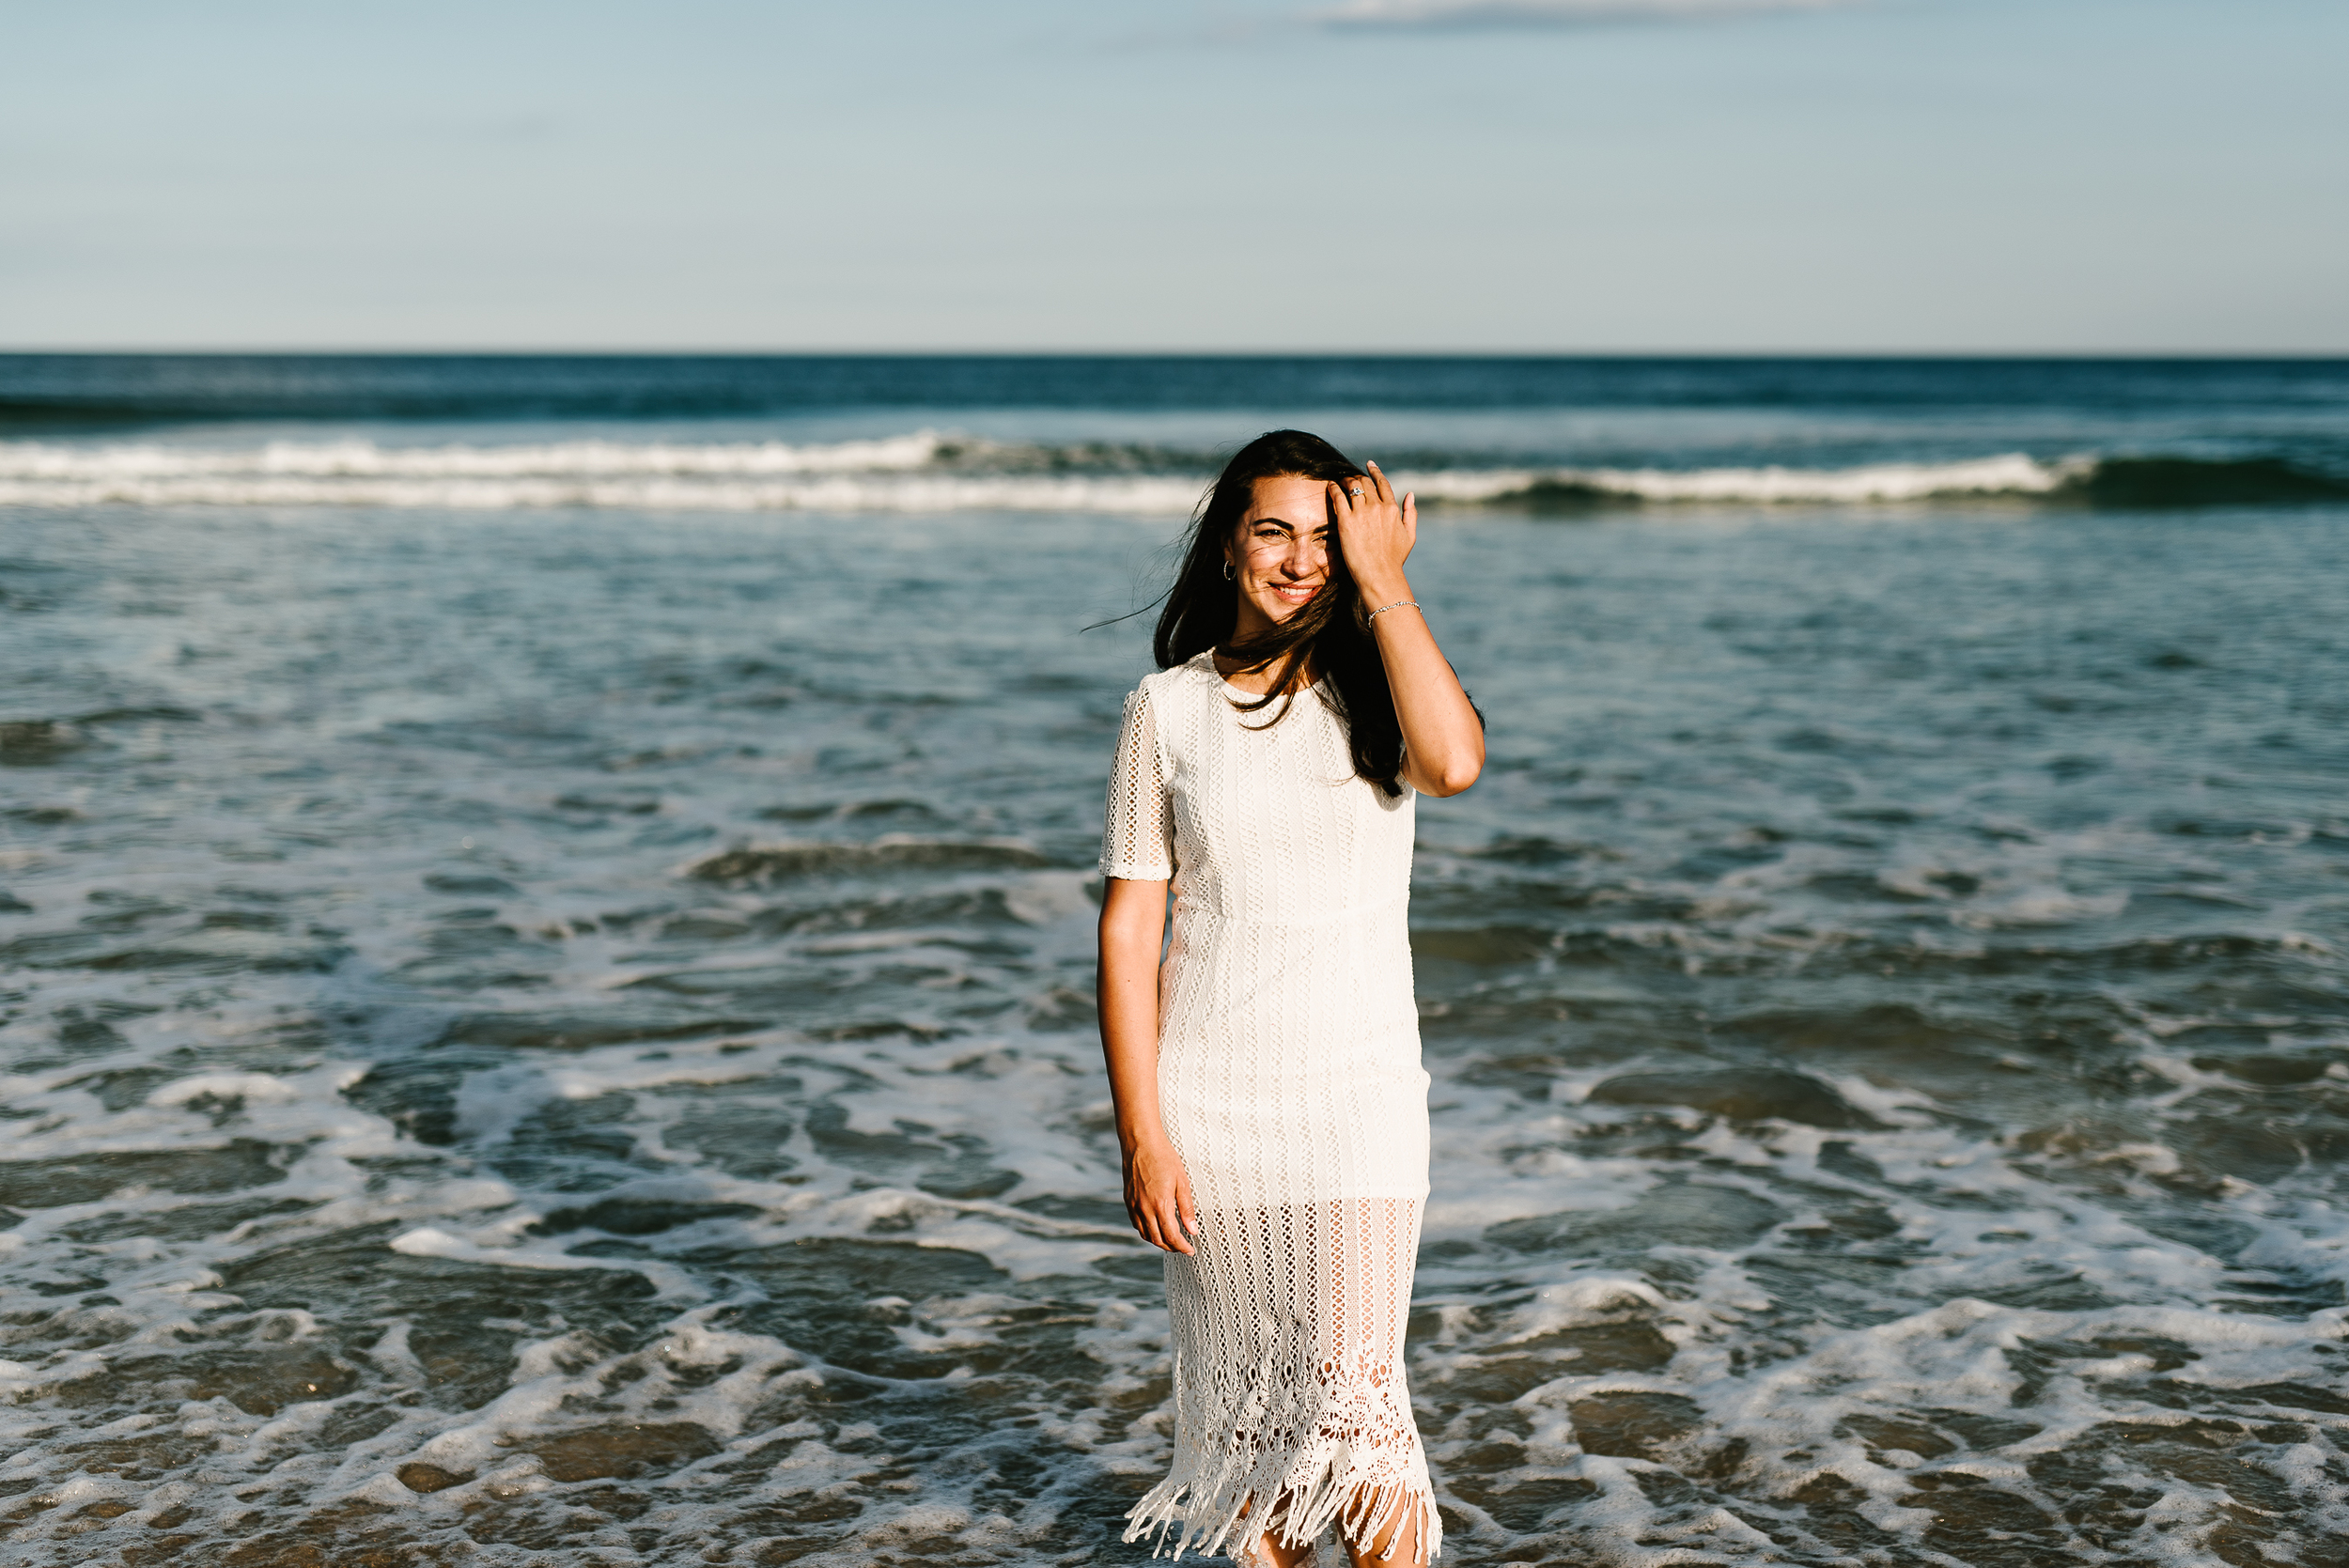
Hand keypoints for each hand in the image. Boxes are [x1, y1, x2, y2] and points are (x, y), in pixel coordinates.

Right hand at [1122, 1134, 1196, 1253]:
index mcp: (1160, 1204)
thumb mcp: (1182, 1182)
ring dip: (1159, 1242)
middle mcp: (1145, 1208)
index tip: (1190, 1250)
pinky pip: (1137, 1224)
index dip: (1182, 1247)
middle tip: (1183, 1247)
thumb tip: (1193, 1230)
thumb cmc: (1164, 1158)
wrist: (1140, 1143)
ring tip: (1171, 1240)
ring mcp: (1134, 1205)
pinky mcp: (1128, 1201)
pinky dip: (1147, 1232)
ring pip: (1146, 1234)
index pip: (1171, 1236)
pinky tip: (1156, 1228)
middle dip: (1172, 1247)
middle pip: (1158, 1239)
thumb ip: (1187, 1208)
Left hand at [1329, 460, 1415, 602]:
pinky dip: (1334, 488)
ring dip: (1345, 481)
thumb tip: (1411, 494)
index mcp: (1392, 509)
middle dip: (1357, 477)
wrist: (1380, 575)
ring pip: (1351, 486)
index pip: (1382, 483)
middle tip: (1350, 479)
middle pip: (1364, 482)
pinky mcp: (1346, 521)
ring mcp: (1361, 513)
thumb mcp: (1409, 536)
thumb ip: (1411, 513)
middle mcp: (1377, 506)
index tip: (1369, 465)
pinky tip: (1330, 486)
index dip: (1375, 472)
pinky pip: (1338, 497)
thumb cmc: (1394, 560)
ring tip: (1340, 482)